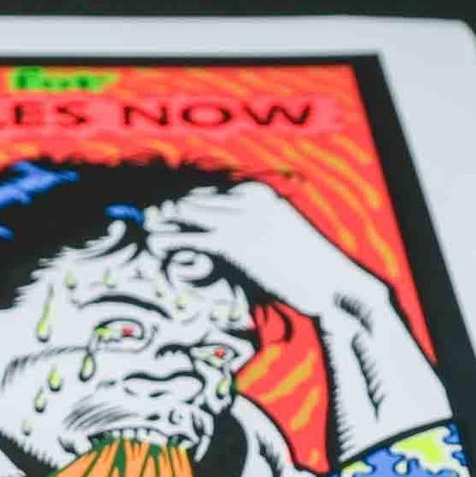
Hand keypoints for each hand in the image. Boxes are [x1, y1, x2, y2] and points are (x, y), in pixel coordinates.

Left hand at [150, 181, 381, 322]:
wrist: (329, 283)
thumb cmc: (304, 268)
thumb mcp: (276, 240)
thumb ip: (251, 232)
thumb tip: (227, 239)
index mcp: (261, 196)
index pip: (214, 194)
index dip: (189, 202)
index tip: (170, 209)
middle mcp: (250, 202)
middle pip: (199, 199)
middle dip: (172, 208)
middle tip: (148, 214)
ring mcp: (243, 221)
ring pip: (193, 214)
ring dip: (166, 219)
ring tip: (146, 225)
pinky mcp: (237, 244)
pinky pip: (196, 237)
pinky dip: (173, 238)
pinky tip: (156, 243)